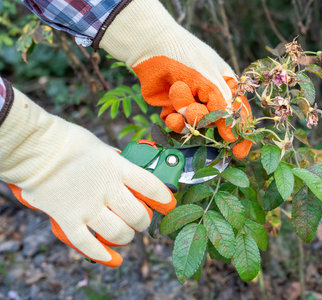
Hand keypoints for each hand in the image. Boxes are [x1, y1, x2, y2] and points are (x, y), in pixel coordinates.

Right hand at [0, 87, 175, 266]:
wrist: (35, 148)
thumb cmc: (70, 143)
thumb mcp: (103, 148)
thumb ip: (118, 165)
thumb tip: (131, 174)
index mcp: (118, 168)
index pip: (151, 186)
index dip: (164, 199)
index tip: (169, 205)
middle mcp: (106, 189)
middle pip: (137, 215)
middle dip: (143, 222)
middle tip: (140, 221)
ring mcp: (87, 206)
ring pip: (118, 233)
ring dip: (126, 237)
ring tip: (125, 235)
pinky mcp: (68, 219)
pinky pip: (88, 244)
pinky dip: (102, 255)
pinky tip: (113, 259)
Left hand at [99, 0, 252, 157]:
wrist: (150, 48)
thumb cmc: (186, 57)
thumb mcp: (210, 80)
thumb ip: (222, 108)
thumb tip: (233, 135)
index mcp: (226, 85)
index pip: (239, 114)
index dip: (241, 133)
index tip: (239, 151)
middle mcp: (210, 96)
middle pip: (215, 122)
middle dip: (203, 117)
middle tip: (192, 106)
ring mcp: (191, 103)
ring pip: (195, 124)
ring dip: (186, 114)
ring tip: (176, 93)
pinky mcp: (173, 109)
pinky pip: (178, 125)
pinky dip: (174, 121)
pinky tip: (169, 112)